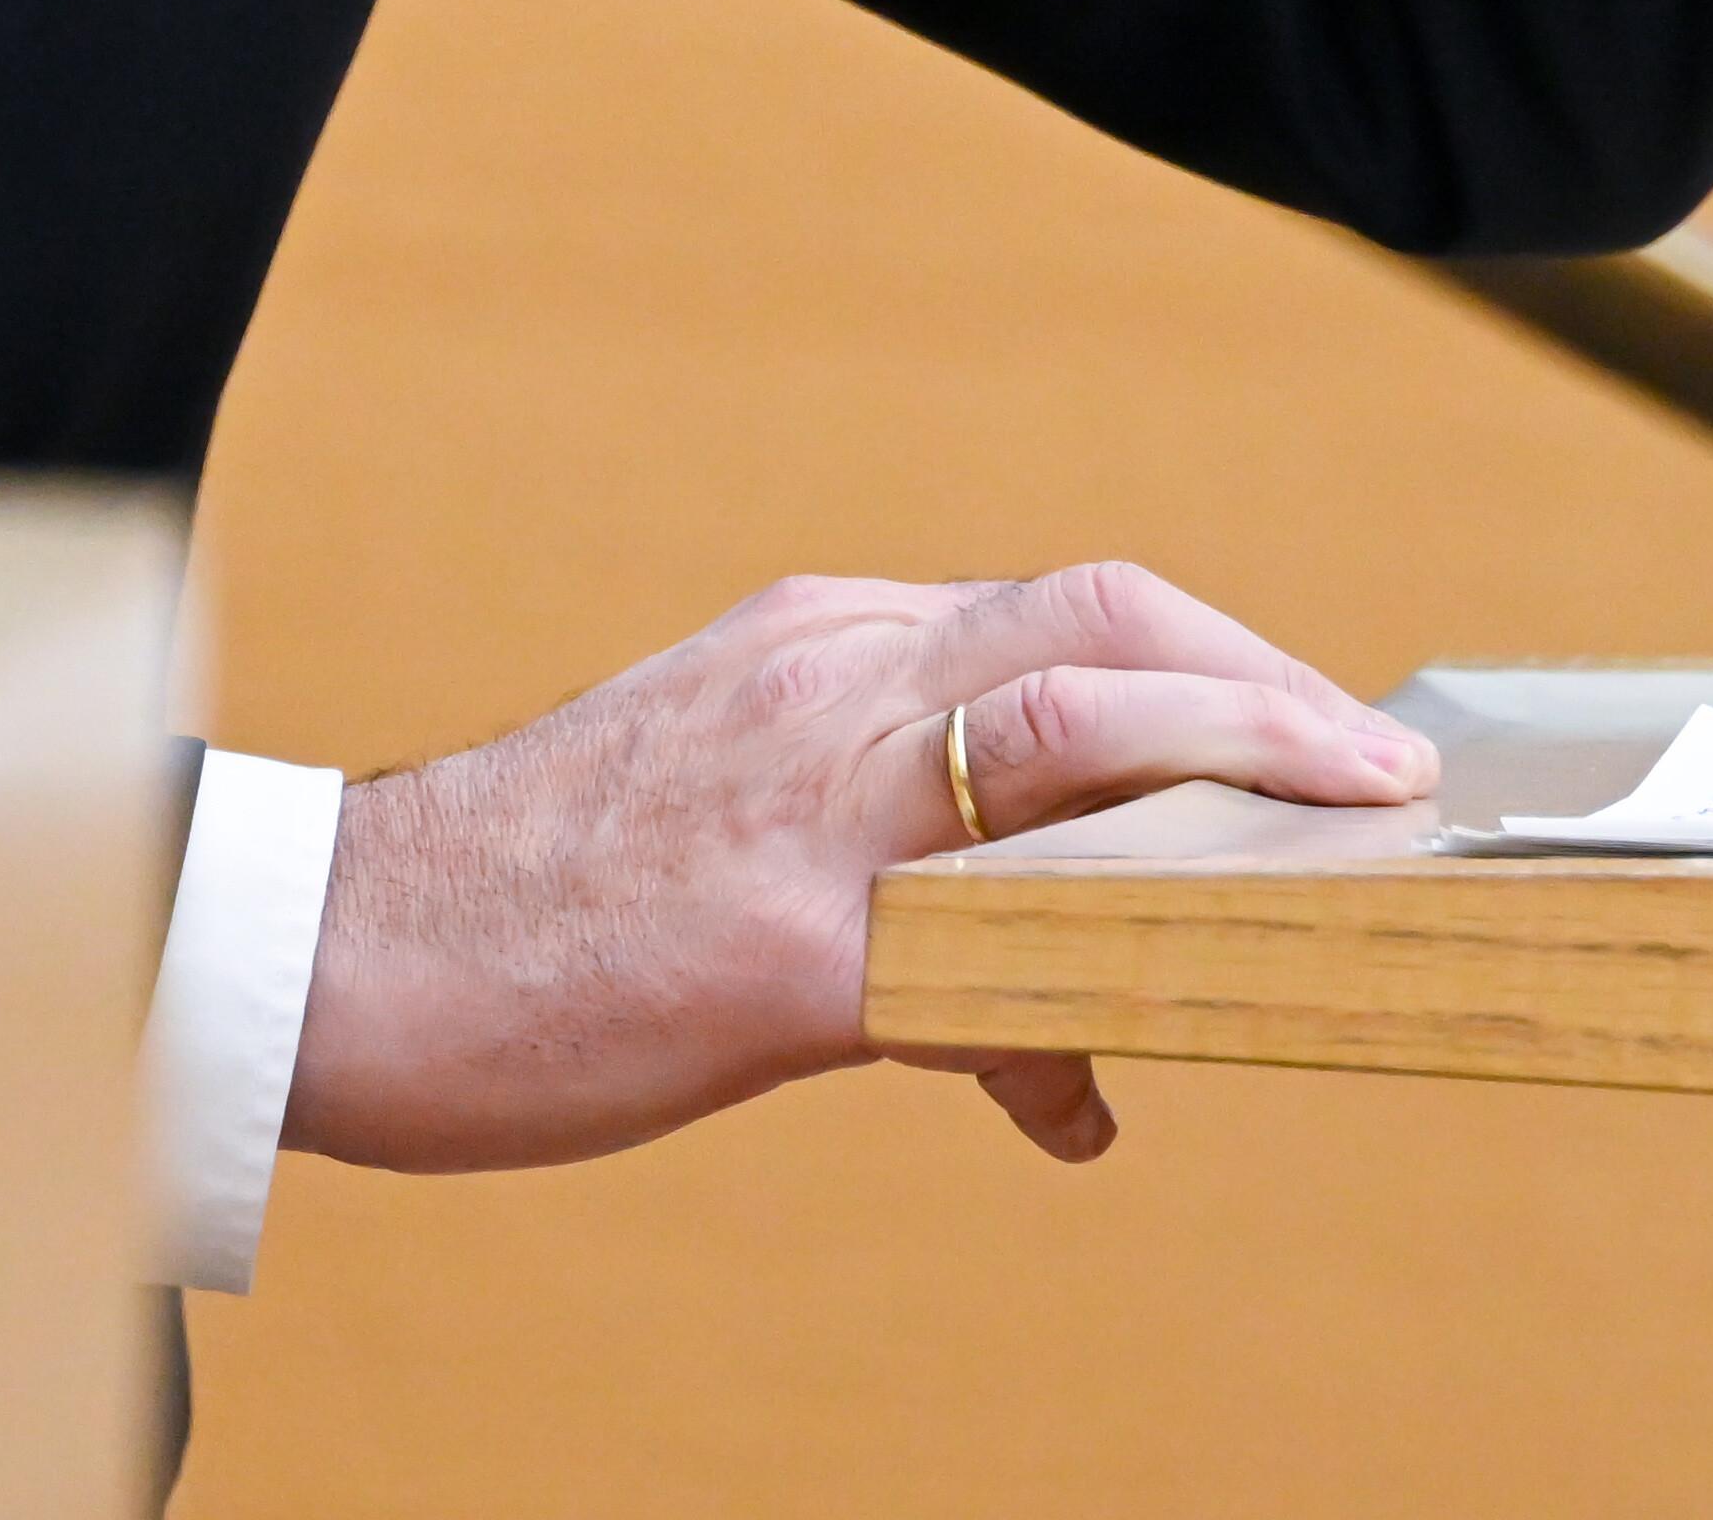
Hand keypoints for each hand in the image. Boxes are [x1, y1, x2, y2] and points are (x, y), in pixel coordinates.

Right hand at [275, 559, 1432, 1175]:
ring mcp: (805, 803)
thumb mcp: (734, 844)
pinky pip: (971, 946)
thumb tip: (1061, 1034)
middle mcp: (830, 684)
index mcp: (821, 645)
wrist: (328, 955)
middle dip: (1268, 692)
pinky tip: (1097, 1100)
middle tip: (1383, 773)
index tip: (1318, 728)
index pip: (1072, 611)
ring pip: (1071, 732)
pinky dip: (1073, 995)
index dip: (1219, 662)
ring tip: (1346, 842)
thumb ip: (905, 900)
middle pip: (1105, 630)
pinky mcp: (771, 946)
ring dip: (1236, 769)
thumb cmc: (527, 916)